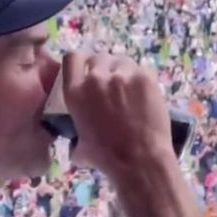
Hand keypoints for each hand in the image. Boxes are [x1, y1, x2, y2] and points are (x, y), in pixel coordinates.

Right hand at [63, 52, 172, 176]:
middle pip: (99, 58)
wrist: (140, 159)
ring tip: (130, 90)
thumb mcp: (80, 146)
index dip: (80, 62)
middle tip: (112, 85)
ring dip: (123, 72)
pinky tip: (144, 95)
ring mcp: (122, 75)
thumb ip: (76, 134)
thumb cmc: (107, 157)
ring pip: (121, 62)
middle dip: (104, 68)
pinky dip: (141, 79)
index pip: (72, 58)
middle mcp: (96, 78)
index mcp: (75, 92)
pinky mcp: (144, 76)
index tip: (87, 70)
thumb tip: (77, 142)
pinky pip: (140, 69)